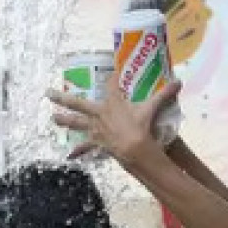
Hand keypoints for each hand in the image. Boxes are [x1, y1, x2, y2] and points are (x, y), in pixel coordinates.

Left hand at [47, 72, 180, 166]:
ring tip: (52, 118)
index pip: (110, 85)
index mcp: (112, 102)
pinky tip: (69, 155)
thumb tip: (180, 82)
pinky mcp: (98, 142)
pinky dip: (79, 151)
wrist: (135, 148)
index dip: (111, 78)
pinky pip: (86, 146)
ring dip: (64, 120)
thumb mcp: (153, 108)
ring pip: (76, 123)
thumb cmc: (143, 126)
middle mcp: (99, 113)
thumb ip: (165, 94)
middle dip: (62, 98)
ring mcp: (96, 129)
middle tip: (48, 93)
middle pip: (78, 103)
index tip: (111, 72)